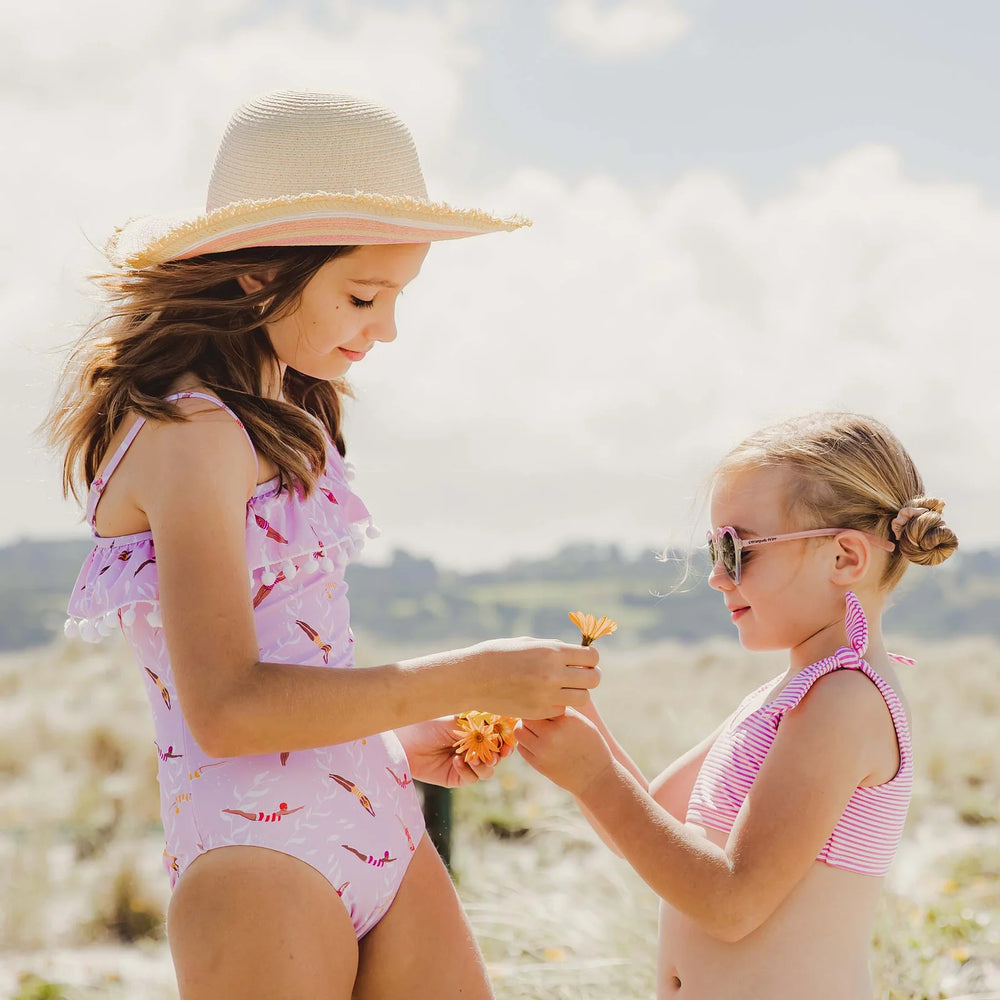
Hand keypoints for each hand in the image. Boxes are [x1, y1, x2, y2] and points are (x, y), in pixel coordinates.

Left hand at [396, 717, 513, 787]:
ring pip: (488, 770)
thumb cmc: (427, 724)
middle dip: (500, 755)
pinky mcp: (456, 777)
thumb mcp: (454, 721)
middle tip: (499, 754)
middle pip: (497, 755)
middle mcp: (473, 746)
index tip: (509, 742)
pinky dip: (468, 771)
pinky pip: (471, 778)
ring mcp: (466, 762)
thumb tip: (498, 728)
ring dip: (485, 765)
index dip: (506, 739)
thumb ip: (476, 726)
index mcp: (475, 729)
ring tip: (476, 759)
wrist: (404, 741)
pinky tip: (457, 762)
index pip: (498, 735)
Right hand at [468, 638, 600, 719]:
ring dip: (577, 692)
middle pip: (594, 679)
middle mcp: (553, 674)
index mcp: (552, 651)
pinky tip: (545, 698)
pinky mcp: (538, 712)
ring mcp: (546, 695)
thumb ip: (554, 649)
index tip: (582, 661)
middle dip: (590, 676)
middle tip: (578, 676)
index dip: (590, 659)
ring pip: (583, 698)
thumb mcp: (529, 643)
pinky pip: (563, 709)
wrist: (472, 678)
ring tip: (563, 688)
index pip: (592, 657)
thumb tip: (576, 653)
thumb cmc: (499, 655)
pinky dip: (559, 704)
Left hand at [517, 708, 613, 796]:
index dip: (542, 704)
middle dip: (531, 715)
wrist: (596, 776)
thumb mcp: (581, 722)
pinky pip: (521, 747)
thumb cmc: (591, 745)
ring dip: (525, 728)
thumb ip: (562, 711)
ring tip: (536, 730)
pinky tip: (537, 743)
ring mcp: (543, 750)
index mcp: (566, 720)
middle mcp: (552, 734)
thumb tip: (541, 697)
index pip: (542, 702)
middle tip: (538, 719)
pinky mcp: (538, 764)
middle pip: (527, 715)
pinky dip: (525, 743)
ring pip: (519, 731)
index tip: (545, 707)